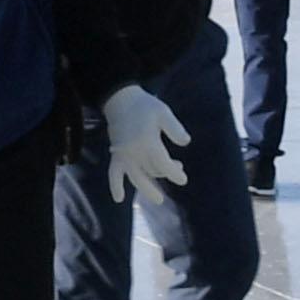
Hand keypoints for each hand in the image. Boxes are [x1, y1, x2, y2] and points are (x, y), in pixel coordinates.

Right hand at [98, 83, 190, 204]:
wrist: (120, 100)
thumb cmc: (145, 106)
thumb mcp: (163, 113)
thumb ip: (175, 128)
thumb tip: (185, 142)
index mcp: (147, 142)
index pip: (163, 164)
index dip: (174, 173)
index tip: (183, 179)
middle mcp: (134, 152)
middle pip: (152, 171)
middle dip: (166, 174)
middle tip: (179, 173)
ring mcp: (123, 155)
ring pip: (136, 177)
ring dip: (147, 188)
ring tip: (158, 199)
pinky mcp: (116, 155)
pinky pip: (113, 173)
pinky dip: (115, 186)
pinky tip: (119, 198)